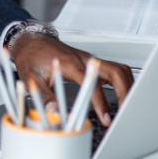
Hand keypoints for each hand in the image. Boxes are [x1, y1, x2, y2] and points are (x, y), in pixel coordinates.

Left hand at [9, 33, 133, 125]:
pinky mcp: (91, 62)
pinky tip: (122, 94)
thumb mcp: (31, 77)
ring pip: (119, 69)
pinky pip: (114, 69)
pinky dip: (122, 81)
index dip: (101, 103)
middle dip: (125, 93)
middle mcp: (84, 60)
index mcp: (70, 63)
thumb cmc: (31, 56)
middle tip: (125, 112)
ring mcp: (90, 60)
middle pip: (116, 72)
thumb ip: (44, 96)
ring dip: (127, 86)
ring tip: (127, 106)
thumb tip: (55, 112)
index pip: (93, 84)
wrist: (30, 41)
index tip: (105, 118)